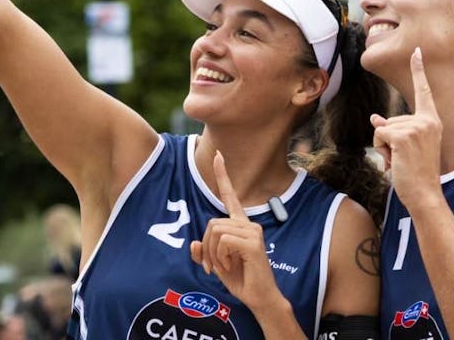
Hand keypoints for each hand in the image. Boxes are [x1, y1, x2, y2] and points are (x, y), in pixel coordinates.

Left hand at [190, 153, 280, 310]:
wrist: (259, 298)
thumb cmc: (241, 279)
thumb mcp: (216, 265)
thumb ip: (204, 253)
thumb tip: (194, 244)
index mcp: (240, 225)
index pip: (230, 196)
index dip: (223, 175)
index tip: (218, 155)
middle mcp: (248, 224)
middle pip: (211, 223)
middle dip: (206, 247)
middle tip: (214, 266)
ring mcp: (252, 231)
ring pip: (215, 231)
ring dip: (213, 253)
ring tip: (223, 266)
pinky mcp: (253, 242)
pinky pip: (223, 240)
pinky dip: (220, 256)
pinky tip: (231, 265)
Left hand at [370, 47, 443, 207]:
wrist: (425, 194)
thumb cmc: (417, 173)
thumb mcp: (406, 148)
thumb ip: (393, 130)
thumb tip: (374, 118)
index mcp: (432, 121)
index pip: (424, 91)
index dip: (419, 70)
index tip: (417, 51)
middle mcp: (427, 121)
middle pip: (389, 119)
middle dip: (388, 140)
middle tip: (404, 159)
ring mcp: (416, 127)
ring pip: (382, 127)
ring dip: (384, 147)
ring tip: (400, 161)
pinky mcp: (403, 136)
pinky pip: (379, 134)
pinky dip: (381, 149)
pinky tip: (394, 161)